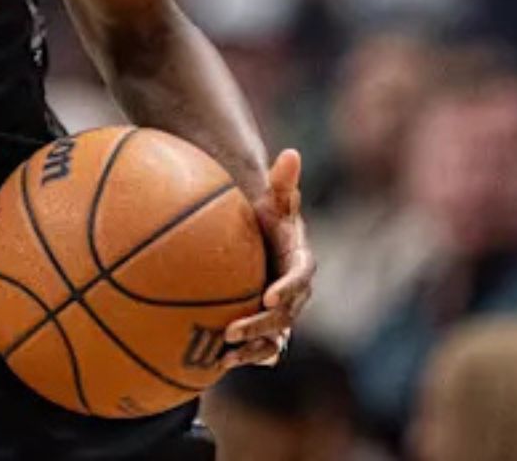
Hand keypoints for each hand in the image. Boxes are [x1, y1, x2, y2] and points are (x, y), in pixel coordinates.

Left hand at [222, 149, 313, 367]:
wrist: (256, 240)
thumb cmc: (263, 214)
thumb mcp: (272, 198)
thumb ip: (282, 181)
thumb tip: (291, 153)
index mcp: (299, 261)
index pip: (301, 277)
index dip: (287, 289)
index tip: (268, 296)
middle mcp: (294, 292)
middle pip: (285, 315)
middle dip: (262, 326)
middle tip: (233, 329)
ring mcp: (280, 314)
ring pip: (275, 339)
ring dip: (252, 349)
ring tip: (224, 354)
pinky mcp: (266, 329)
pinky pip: (260, 349)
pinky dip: (244, 358)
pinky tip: (215, 363)